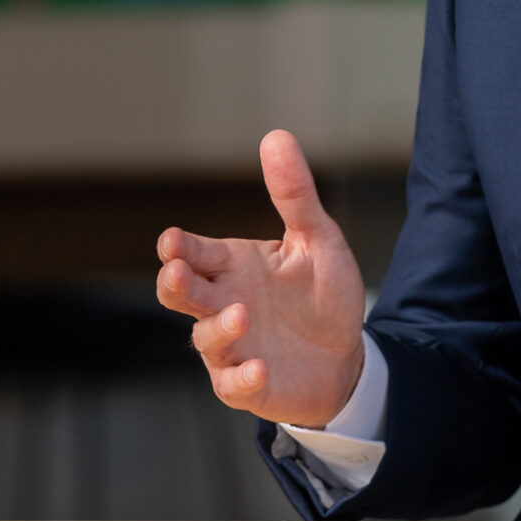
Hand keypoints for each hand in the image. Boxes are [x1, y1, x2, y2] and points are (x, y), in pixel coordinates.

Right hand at [154, 129, 368, 427]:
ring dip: (219, 328)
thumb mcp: (317, 240)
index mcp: (234, 266)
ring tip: (241, 315)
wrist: (348, 357)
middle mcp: (223, 304)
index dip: (180, 248)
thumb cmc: (323, 295)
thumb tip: (276, 135)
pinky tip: (258, 367)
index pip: (196, 253)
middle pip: (182, 294)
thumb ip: (295, 194)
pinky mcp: (248, 385)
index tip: (172, 241)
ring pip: (206, 338)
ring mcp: (232, 347)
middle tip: (175, 273)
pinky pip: (233, 384)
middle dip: (175, 283)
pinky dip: (242, 377)